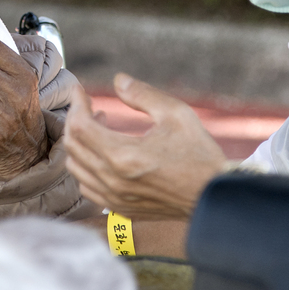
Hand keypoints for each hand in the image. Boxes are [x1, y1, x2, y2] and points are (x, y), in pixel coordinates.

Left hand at [64, 74, 227, 220]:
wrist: (215, 196)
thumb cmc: (199, 154)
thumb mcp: (176, 114)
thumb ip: (143, 95)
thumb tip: (118, 80)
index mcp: (123, 156)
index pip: (80, 126)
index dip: (77, 104)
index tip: (82, 91)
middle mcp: (113, 181)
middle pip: (73, 147)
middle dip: (77, 120)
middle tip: (91, 106)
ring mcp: (115, 198)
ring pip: (76, 169)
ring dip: (80, 145)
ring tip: (100, 128)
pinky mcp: (121, 209)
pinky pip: (88, 187)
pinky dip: (86, 168)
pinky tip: (103, 155)